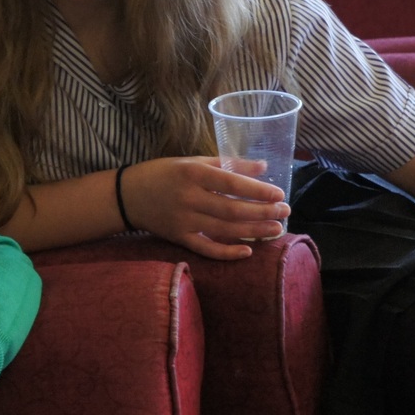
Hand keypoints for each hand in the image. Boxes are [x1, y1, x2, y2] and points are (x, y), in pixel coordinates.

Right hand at [121, 157, 288, 259]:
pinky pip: (206, 248)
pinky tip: (248, 251)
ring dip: (254, 231)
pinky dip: (227, 252)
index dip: (258, 190)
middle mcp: (188, 197)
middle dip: (262, 212)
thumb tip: (263, 167)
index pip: (232, 183)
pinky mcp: (179, 238)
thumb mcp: (193, 161)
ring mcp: (183, 220)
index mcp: (192, 173)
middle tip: (285, 212)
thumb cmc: (164, 173)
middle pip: (232, 209)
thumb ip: (227, 164)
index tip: (279, 193)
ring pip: (224, 230)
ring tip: (277, 229)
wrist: (128, 195)